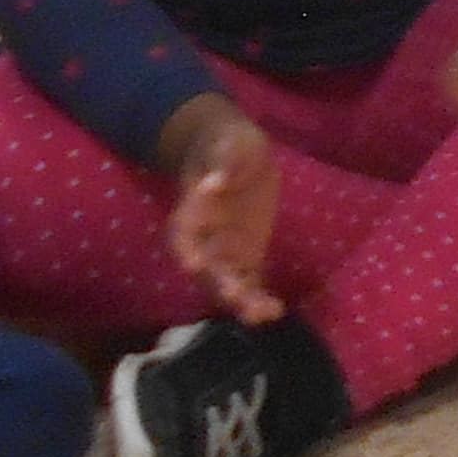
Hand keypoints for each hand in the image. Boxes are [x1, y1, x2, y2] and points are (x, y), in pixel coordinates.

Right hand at [151, 95, 286, 321]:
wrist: (237, 153)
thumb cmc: (228, 143)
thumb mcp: (229, 142)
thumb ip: (222, 162)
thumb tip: (213, 183)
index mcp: (192, 209)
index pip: (183, 233)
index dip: (187, 249)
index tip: (192, 264)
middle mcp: (203, 237)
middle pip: (205, 266)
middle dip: (219, 283)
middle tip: (237, 296)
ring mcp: (224, 250)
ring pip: (226, 281)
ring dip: (241, 300)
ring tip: (262, 314)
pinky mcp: (246, 256)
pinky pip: (249, 281)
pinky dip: (258, 297)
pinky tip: (274, 311)